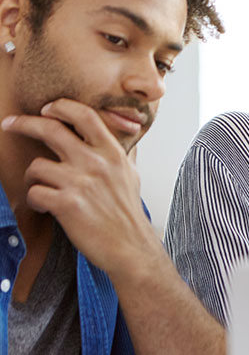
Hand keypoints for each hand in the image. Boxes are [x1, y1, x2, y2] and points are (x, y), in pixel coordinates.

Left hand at [0, 99, 160, 275]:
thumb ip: (118, 153)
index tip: (46, 110)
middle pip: (51, 129)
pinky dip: (35, 200)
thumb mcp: (130, 175)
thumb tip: (116, 134)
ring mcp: (80, 183)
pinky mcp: (66, 204)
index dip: (61, 107)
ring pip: (36, 165)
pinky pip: (34, 193)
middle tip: (9, 124)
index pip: (84, 115)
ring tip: (42, 188)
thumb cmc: (127, 213)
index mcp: (112, 153)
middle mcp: (96, 163)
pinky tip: (46, 207)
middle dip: (23, 123)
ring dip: (32, 177)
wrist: (130, 247)